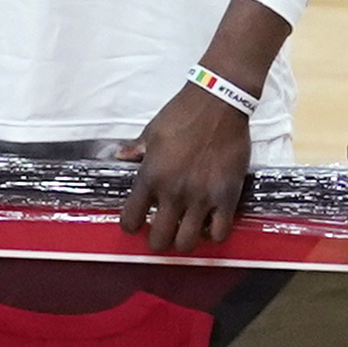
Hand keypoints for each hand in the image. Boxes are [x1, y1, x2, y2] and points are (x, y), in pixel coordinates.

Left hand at [120, 80, 257, 254]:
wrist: (219, 103)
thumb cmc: (182, 114)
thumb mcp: (151, 132)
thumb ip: (136, 150)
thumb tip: (120, 156)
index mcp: (150, 177)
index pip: (131, 221)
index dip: (132, 225)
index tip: (138, 221)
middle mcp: (173, 193)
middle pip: (159, 240)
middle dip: (157, 240)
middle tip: (162, 231)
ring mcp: (202, 198)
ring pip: (188, 243)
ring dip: (184, 241)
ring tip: (186, 230)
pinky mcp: (227, 197)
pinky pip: (220, 232)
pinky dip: (213, 234)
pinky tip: (210, 223)